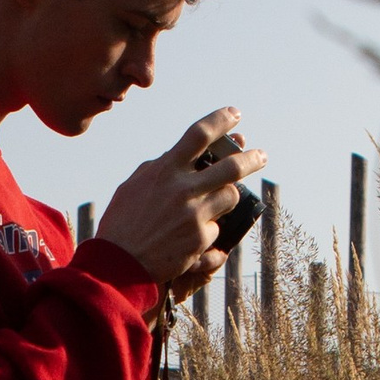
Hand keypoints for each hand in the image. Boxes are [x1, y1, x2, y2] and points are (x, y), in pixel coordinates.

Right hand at [93, 107, 262, 295]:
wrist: (118, 264)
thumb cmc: (121, 223)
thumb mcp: (133, 185)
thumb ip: (159, 168)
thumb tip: (178, 156)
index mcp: (166, 170)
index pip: (199, 134)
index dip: (220, 120)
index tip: (234, 115)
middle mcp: (184, 189)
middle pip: (231, 166)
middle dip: (251, 158)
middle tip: (261, 155)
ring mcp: (195, 215)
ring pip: (231, 196)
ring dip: (228, 196)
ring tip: (220, 201)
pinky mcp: (200, 240)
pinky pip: (216, 228)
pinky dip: (208, 230)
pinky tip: (194, 237)